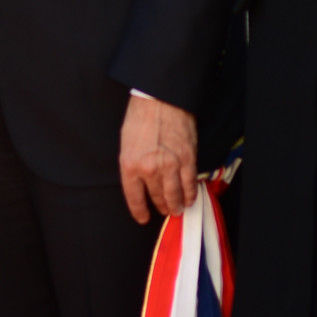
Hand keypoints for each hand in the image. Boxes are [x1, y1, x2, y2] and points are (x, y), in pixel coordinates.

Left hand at [119, 95, 197, 222]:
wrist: (158, 98)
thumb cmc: (140, 117)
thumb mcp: (126, 144)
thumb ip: (132, 166)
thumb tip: (140, 183)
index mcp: (130, 165)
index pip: (134, 198)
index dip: (139, 211)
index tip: (143, 218)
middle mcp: (150, 169)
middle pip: (156, 198)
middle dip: (160, 207)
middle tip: (164, 211)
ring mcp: (170, 165)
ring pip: (175, 195)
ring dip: (176, 205)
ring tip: (177, 208)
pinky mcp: (187, 158)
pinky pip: (189, 184)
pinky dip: (190, 194)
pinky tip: (189, 198)